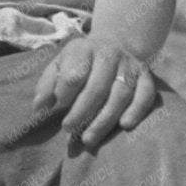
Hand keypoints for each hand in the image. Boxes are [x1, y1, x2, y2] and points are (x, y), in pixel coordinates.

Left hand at [34, 37, 160, 150]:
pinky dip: (137, 110)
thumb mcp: (59, 66)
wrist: (114, 46)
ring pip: (120, 95)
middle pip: (97, 87)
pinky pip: (146, 95)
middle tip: (68, 129)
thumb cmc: (80, 63)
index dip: (65, 93)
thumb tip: (39, 108)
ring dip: (104, 120)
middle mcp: (110, 54)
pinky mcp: (146, 77)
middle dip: (81, 112)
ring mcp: (130, 66)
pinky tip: (125, 125)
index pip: (74, 74)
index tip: (59, 106)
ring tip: (88, 139)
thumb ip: (47, 86)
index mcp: (84, 49)